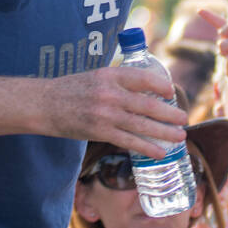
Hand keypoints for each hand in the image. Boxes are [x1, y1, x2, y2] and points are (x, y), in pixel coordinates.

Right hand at [47, 66, 186, 160]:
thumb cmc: (71, 89)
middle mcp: (110, 93)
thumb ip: (119, 82)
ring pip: (142, 125)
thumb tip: (146, 90)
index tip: (172, 92)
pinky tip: (160, 152)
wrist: (43, 103)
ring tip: (179, 136)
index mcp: (111, 75)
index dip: (161, 85)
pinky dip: (147, 147)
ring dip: (164, 132)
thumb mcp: (96, 76)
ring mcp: (105, 114)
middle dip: (170, 113)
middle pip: (148, 104)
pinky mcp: (100, 131)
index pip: (144, 78)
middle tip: (184, 118)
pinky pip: (129, 141)